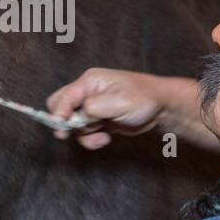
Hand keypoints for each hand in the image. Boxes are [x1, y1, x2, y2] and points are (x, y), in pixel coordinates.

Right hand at [45, 68, 164, 149]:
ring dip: (83, 134)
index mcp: (89, 82)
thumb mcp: (118, 102)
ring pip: (72, 123)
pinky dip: (91, 138)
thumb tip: (75, 116)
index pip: (63, 97)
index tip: (61, 129)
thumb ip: (93, 108)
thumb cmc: (143, 98)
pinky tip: (105, 138)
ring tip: (102, 136)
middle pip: (60, 107)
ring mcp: (91, 106)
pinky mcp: (97, 119)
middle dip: (66, 123)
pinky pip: (84, 131)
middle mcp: (87, 92)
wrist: (161, 108)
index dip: (59, 114)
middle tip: (74, 133)